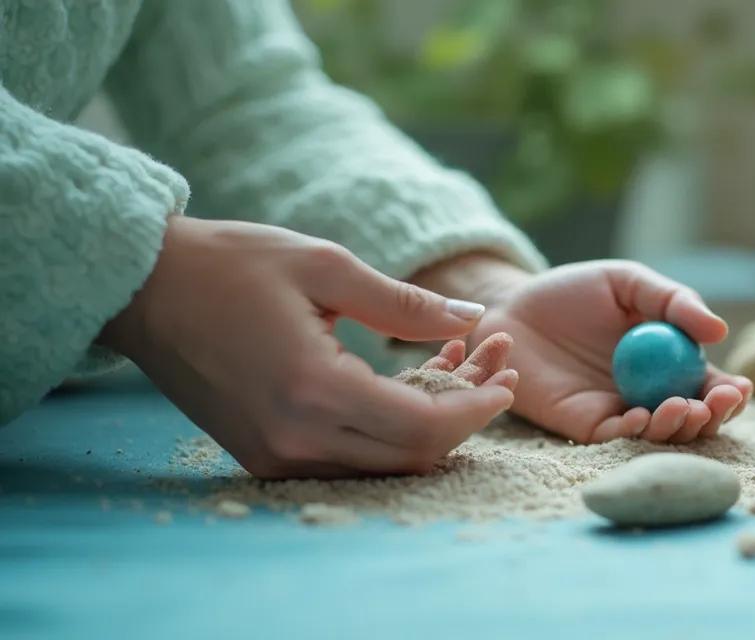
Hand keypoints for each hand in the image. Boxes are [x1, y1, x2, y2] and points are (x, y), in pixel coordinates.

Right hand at [100, 218, 517, 478]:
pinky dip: (389, 429)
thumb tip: (475, 321)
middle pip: (411, 457)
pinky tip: (410, 383)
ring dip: (431, 426)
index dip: (478, 410)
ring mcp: (275, 455)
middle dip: (465, 419)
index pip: (424, 427)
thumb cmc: (231, 265)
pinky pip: (349, 458)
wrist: (144, 288)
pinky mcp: (264, 455)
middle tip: (496, 374)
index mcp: (312, 390)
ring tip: (459, 369)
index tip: (508, 380)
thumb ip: (405, 303)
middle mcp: (294, 438)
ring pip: (384, 464)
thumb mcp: (326, 267)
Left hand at [443, 259, 752, 443]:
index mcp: (671, 361)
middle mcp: (651, 393)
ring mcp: (620, 412)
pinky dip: (633, 433)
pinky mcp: (586, 426)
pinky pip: (616, 439)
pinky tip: (640, 417)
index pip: (710, 386)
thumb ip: (673, 301)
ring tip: (679, 406)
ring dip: (676, 428)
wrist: (511, 308)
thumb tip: (720, 331)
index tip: (737, 389)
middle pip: (693, 418)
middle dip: (711, 418)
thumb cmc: (573, 291)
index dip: (729, 394)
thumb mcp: (628, 282)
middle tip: (711, 405)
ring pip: (660, 435)